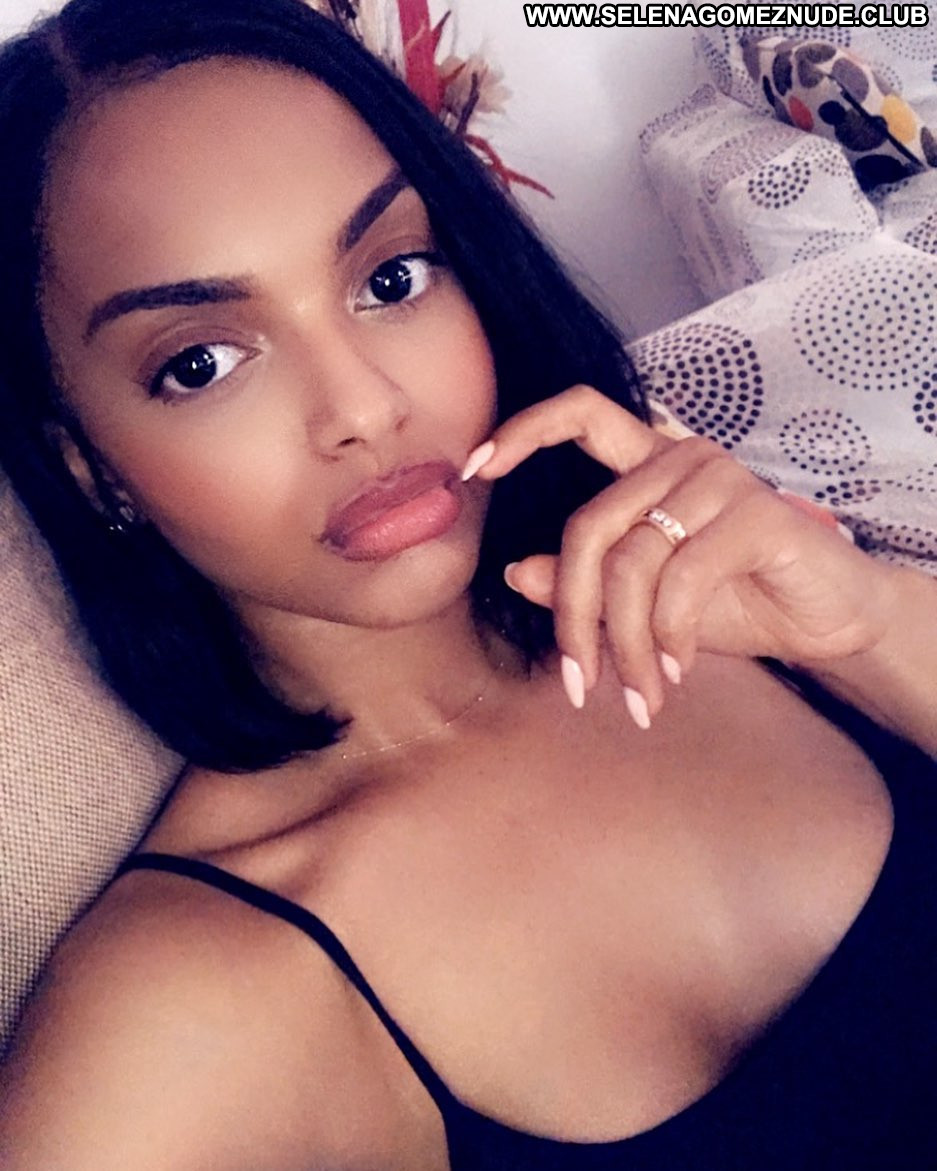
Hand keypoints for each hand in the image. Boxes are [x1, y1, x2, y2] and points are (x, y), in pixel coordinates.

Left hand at [462, 385, 900, 723]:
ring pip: (633, 561)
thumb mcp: (647, 599)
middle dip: (574, 616)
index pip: (580, 414)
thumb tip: (513, 571)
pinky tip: (676, 671)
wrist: (825, 620)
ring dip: (627, 644)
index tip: (474, 467)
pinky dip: (670, 636)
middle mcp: (681, 457)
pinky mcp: (758, 515)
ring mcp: (721, 480)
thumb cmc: (734, 600)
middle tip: (578, 683)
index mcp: (649, 462)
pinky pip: (683, 577)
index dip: (524, 431)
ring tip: (639, 696)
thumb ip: (587, 580)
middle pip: (588, 526)